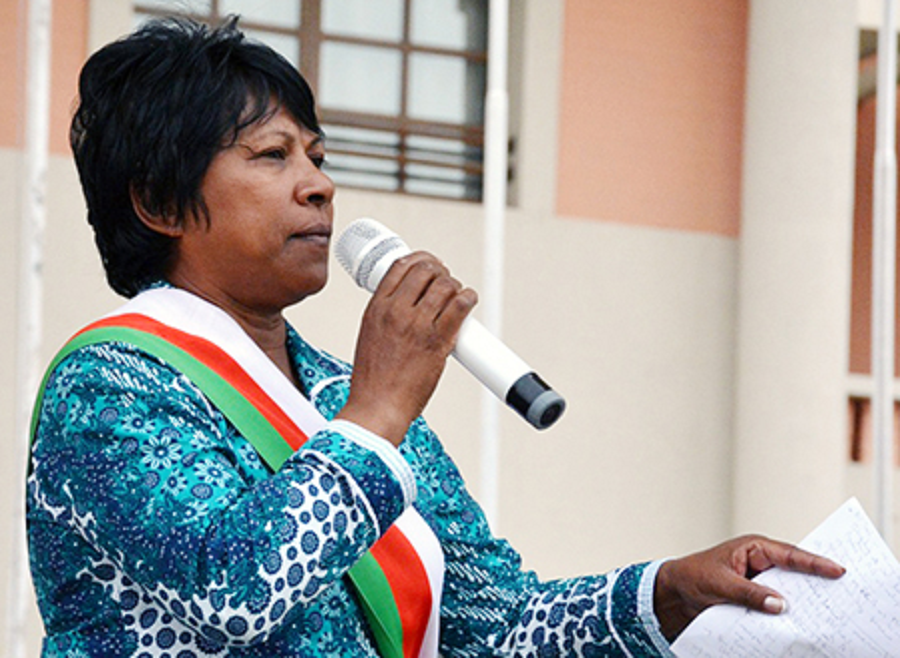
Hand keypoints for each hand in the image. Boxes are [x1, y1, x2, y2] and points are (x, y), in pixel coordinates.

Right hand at [337, 251, 476, 445]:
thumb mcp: (369, 335)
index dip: (419, 259)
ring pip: (445, 285)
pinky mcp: (438, 341)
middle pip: (425, 270)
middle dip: (440, 271)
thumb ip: (387, 315)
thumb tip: (407, 304)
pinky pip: (460, 306)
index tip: (428, 264)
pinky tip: (469, 301)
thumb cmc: (372, 380)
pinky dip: (468, 298)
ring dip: (455, 286)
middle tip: (445, 280)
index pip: (400, 266)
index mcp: (377, 308)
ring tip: (457, 295)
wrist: (377, 406)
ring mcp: (418, 325)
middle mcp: (396, 311)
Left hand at [653, 534, 844, 640]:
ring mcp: (759, 579)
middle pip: (794, 572)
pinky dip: (785, 612)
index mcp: (753, 548)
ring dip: (801, 600)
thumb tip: (780, 605)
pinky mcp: (755, 596)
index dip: (814, 563)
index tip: (837, 570)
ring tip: (825, 612)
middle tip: (842, 592)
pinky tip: (796, 624)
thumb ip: (749, 594)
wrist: (675, 592)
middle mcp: (759, 561)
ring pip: (788, 589)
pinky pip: (775, 603)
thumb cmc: (693, 576)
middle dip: (816, 581)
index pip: (789, 555)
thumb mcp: (720, 584)